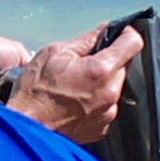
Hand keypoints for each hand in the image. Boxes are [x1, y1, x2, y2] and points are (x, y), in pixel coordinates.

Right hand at [9, 21, 134, 142]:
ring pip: (114, 87)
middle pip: (123, 66)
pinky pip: (106, 107)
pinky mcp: (101, 128)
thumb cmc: (35, 94)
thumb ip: (86, 40)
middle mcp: (109, 94)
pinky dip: (95, 102)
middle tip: (81, 65)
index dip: (125, 34)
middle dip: (107, 61)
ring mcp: (107, 114)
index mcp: (101, 70)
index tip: (119, 34)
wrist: (26, 129)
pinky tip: (75, 102)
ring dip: (101, 83)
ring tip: (74, 87)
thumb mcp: (55, 53)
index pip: (133, 42)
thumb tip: (103, 31)